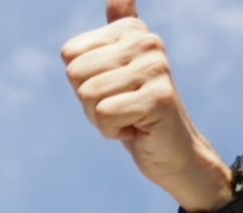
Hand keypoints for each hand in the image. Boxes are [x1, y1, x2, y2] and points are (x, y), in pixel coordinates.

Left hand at [61, 0, 232, 212]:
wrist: (173, 153)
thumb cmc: (136, 113)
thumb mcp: (116, 70)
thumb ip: (116, 31)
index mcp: (132, 30)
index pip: (70, 54)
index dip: (82, 83)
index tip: (111, 91)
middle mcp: (147, 41)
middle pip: (76, 74)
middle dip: (89, 103)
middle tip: (120, 108)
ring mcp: (155, 68)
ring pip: (88, 95)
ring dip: (101, 119)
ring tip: (129, 118)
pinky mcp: (158, 97)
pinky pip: (105, 114)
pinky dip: (113, 131)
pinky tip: (138, 129)